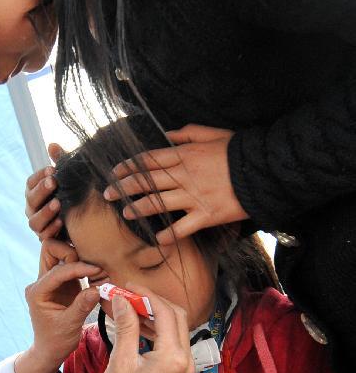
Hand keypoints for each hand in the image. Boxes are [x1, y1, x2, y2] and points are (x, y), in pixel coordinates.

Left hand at [14, 242, 99, 372]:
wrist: (50, 350)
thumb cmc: (57, 340)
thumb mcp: (70, 325)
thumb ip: (82, 306)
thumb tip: (98, 288)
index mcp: (37, 292)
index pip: (58, 270)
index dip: (78, 268)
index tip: (97, 271)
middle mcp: (40, 283)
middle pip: (50, 249)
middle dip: (71, 253)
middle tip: (91, 267)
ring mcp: (49, 281)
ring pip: (59, 253)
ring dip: (77, 258)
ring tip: (95, 271)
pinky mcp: (60, 283)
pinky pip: (69, 264)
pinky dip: (81, 266)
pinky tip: (94, 275)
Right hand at [25, 142, 65, 239]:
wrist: (81, 223)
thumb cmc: (71, 197)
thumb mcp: (68, 180)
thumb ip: (60, 163)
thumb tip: (52, 145)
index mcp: (34, 192)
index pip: (30, 182)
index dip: (40, 176)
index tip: (52, 169)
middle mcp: (32, 208)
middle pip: (31, 199)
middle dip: (42, 190)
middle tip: (54, 182)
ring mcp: (37, 224)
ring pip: (34, 220)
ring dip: (46, 211)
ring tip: (58, 203)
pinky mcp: (45, 237)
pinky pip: (44, 234)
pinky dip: (52, 228)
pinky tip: (61, 221)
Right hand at [97, 291, 194, 372]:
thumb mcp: (120, 361)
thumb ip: (126, 326)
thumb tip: (122, 299)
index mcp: (173, 357)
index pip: (166, 313)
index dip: (146, 295)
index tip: (126, 286)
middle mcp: (186, 361)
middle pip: (176, 317)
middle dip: (153, 302)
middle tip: (128, 295)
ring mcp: (185, 369)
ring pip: (176, 329)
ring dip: (155, 316)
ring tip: (129, 307)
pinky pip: (173, 344)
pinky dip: (157, 331)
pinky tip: (137, 326)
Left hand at [104, 124, 247, 244]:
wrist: (264, 169)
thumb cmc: (240, 150)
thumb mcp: (214, 134)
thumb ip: (189, 132)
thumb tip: (168, 134)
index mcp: (185, 154)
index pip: (150, 160)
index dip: (130, 166)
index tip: (115, 172)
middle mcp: (185, 176)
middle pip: (148, 181)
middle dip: (125, 187)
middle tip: (108, 194)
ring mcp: (194, 197)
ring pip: (159, 203)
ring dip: (139, 209)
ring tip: (126, 213)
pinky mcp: (206, 215)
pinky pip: (183, 227)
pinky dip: (169, 234)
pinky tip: (158, 239)